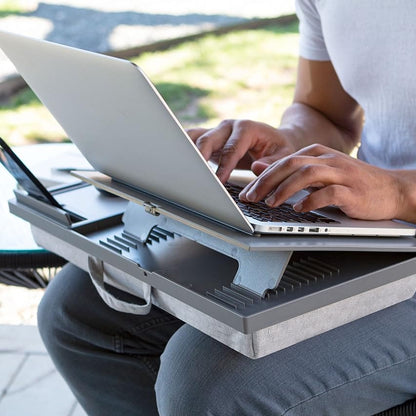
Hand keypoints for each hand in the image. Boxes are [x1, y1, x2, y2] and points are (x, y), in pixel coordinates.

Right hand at [187, 119, 296, 182]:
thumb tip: (257, 168)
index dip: (224, 166)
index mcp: (247, 127)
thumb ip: (272, 162)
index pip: (232, 148)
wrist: (273, 139)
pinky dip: (185, 148)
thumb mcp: (283, 155)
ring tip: (181, 167)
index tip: (218, 181)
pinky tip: (179, 161)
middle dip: (200, 157)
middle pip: (208, 139)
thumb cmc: (278, 148)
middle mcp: (229, 126)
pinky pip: (193, 139)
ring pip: (196, 137)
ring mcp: (218, 130)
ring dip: (188, 151)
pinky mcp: (210, 137)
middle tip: (195, 175)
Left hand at [239, 144, 403, 220]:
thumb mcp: (318, 171)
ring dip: (285, 190)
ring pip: (307, 174)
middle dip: (267, 182)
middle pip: (290, 165)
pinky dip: (311, 200)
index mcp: (317, 153)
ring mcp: (341, 173)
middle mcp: (327, 159)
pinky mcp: (352, 190)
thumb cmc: (351, 182)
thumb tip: (258, 167)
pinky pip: (329, 192)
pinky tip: (299, 209)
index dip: (261, 177)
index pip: (283, 162)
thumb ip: (290, 169)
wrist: (390, 188)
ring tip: (270, 203)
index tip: (246, 192)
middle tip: (251, 197)